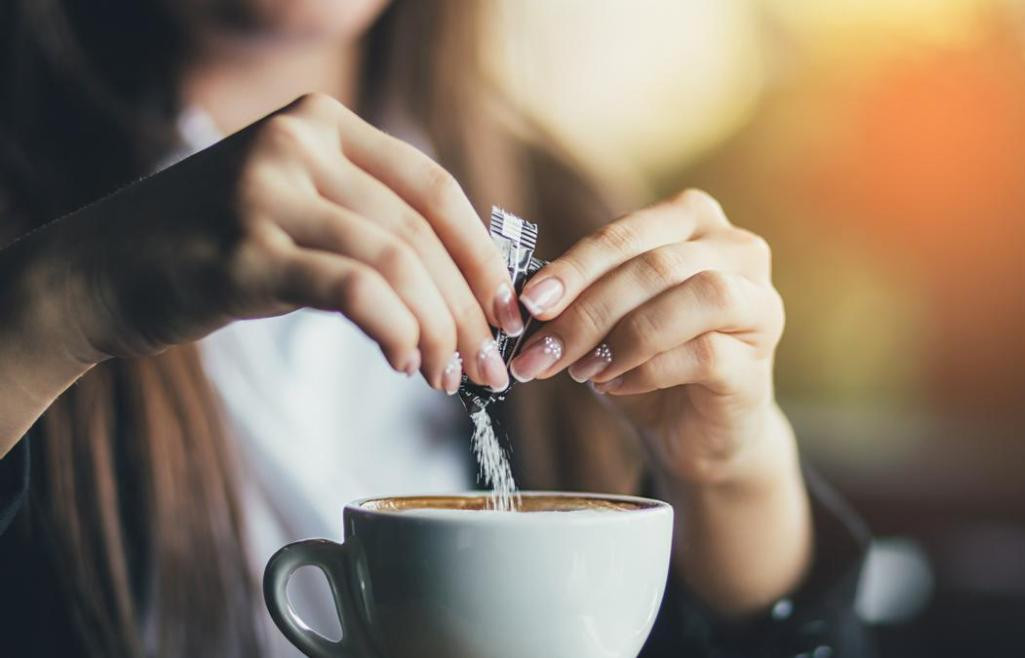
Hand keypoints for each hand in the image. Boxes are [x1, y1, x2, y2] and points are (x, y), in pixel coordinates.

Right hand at [28, 93, 521, 393]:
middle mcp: (298, 142)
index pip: (434, 188)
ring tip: (447, 376)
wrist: (100, 272)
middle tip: (487, 365)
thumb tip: (466, 286)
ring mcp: (268, 191)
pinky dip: (397, 331)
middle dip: (467, 309)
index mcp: (321, 122)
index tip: (506, 310)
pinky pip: (355, 291)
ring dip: (437, 330)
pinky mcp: (246, 250)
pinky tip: (405, 362)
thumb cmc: (211, 248)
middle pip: (421, 233)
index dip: (482, 255)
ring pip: (397, 264)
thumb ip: (368, 222)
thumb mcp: (295, 208)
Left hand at [508, 189, 785, 485]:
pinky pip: (704, 352)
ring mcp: (758, 303)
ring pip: (693, 297)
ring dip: (624, 336)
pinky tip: (614, 386)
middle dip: (589, 310)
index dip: (575, 268)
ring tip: (582, 370)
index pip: (627, 235)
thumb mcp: (606, 321)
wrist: (694, 433)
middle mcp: (737, 250)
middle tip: (542, 352)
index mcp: (694, 222)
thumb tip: (525, 298)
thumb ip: (578, 298)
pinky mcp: (758, 360)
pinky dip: (648, 369)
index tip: (528, 304)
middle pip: (656, 266)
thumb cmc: (648, 364)